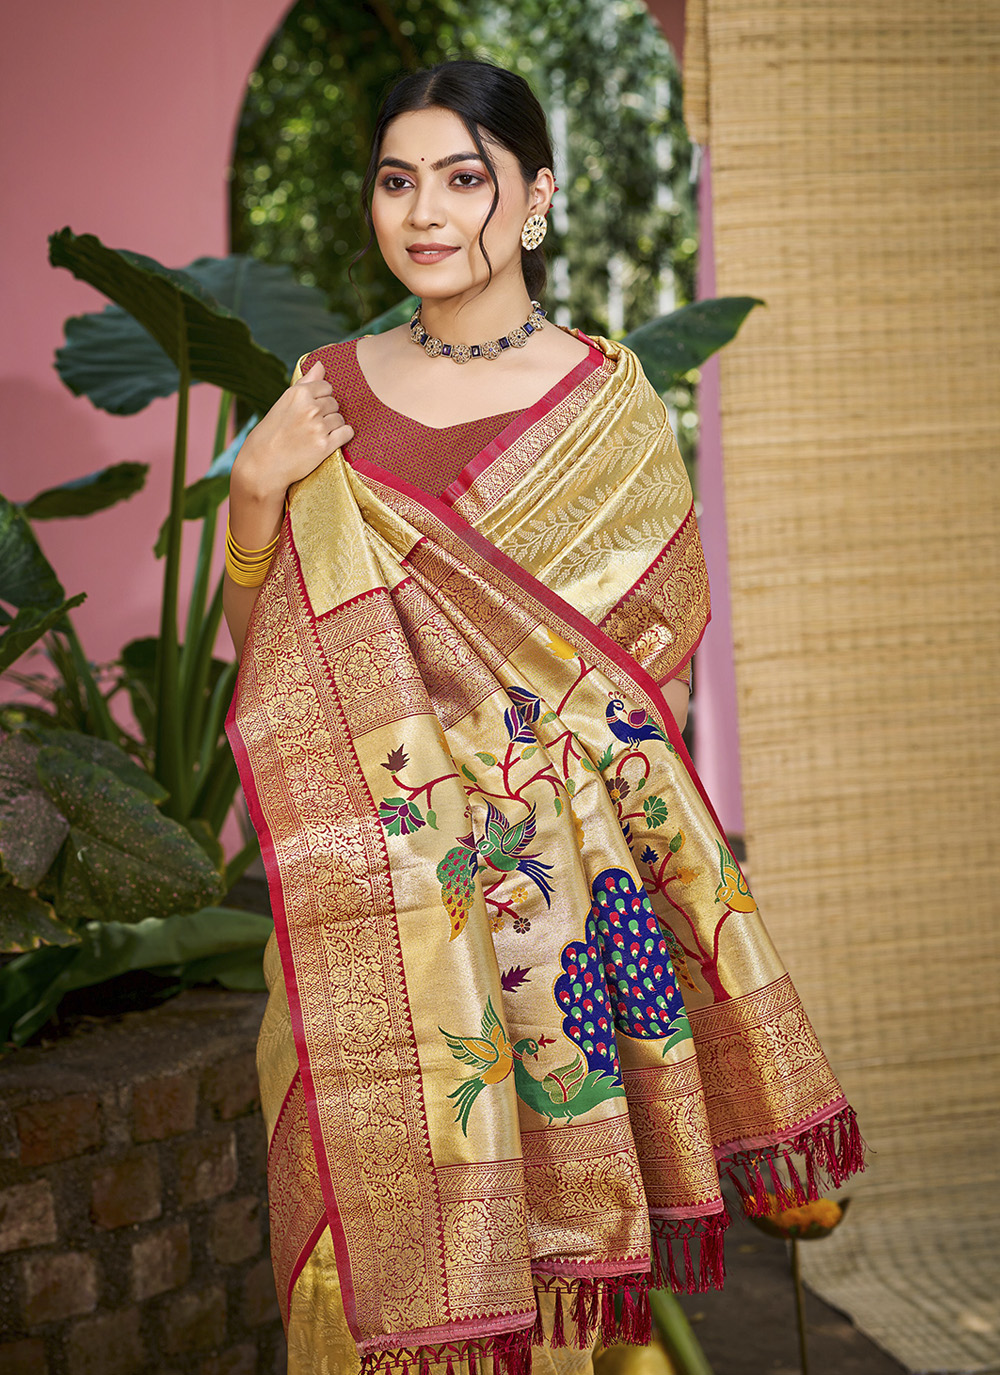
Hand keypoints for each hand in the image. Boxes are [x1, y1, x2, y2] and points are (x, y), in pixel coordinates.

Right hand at [232, 360, 354, 500]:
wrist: (262, 465)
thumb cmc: (271, 433)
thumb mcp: (283, 403)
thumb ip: (305, 383)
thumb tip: (321, 364)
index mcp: (298, 393)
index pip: (326, 387)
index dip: (320, 399)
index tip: (310, 410)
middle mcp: (309, 407)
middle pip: (335, 403)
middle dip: (326, 413)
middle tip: (310, 426)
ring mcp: (318, 427)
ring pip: (340, 419)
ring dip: (333, 426)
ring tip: (315, 435)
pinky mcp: (325, 445)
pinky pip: (347, 433)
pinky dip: (342, 437)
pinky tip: (329, 441)